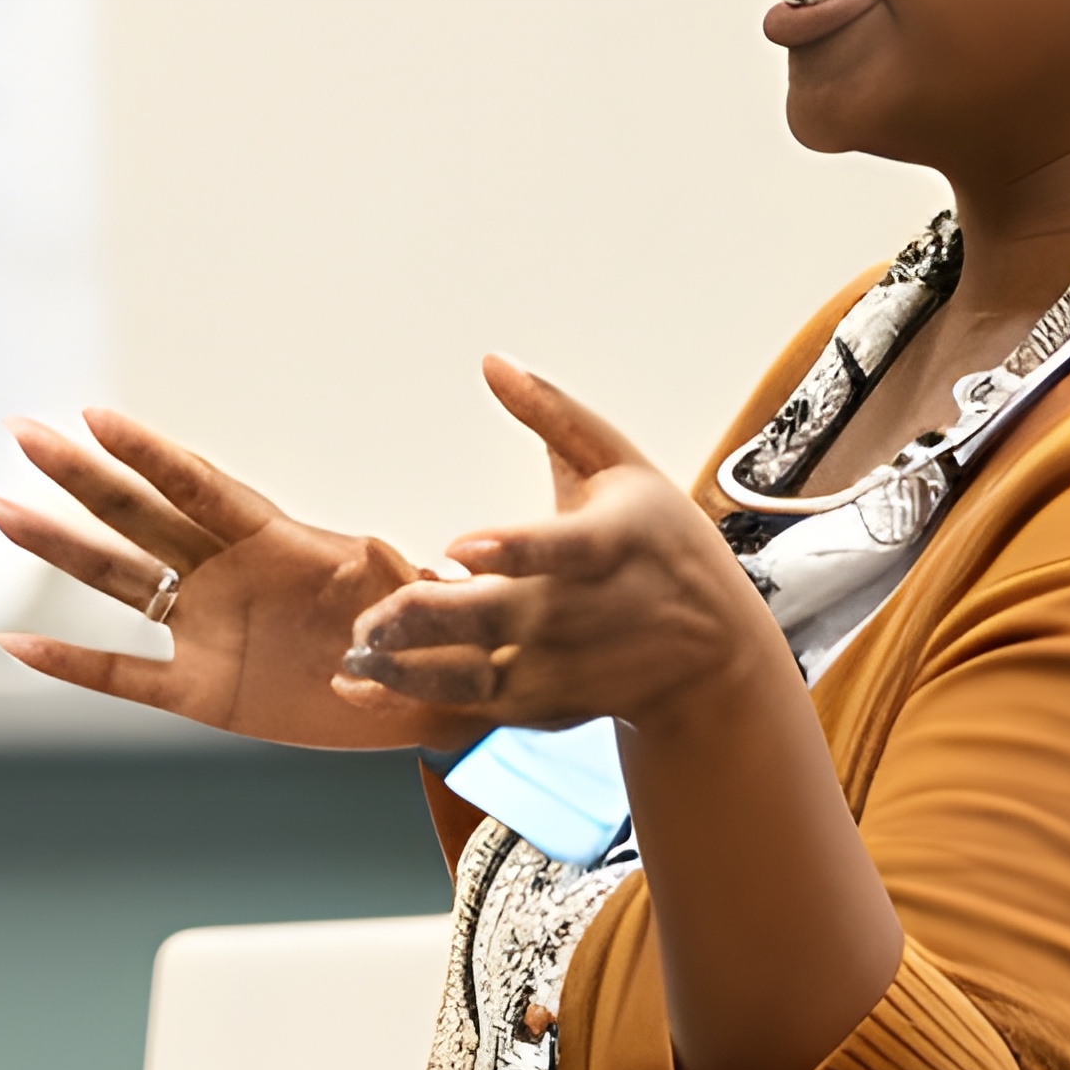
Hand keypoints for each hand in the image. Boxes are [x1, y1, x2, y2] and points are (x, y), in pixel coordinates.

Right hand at [0, 411, 478, 752]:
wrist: (429, 691)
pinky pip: (123, 677)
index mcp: (275, 541)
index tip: (95, 416)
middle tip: (22, 431)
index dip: (149, 454)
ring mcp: (207, 631)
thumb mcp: (413, 592)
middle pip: (139, 517)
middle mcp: (226, 575)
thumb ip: (386, 575)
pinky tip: (11, 646)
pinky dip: (70, 663)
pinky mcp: (203, 693)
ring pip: (116, 582)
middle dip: (82, 477)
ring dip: (58, 547)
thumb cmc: (428, 626)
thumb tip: (379, 558)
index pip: (199, 487)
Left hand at [341, 360, 789, 736]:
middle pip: (497, 618)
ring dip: (411, 669)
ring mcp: (562, 664)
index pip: (560, 550)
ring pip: (475, 674)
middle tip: (371, 615)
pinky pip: (476, 707)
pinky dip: (423, 698)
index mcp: (611, 544)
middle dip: (427, 619)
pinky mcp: (545, 704)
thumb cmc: (665, 548)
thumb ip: (554, 415)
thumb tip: (493, 363)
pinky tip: (371, 680)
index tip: (461, 548)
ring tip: (357, 655)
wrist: (712, 653)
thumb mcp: (623, 468)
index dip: (512, 551)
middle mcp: (581, 612)